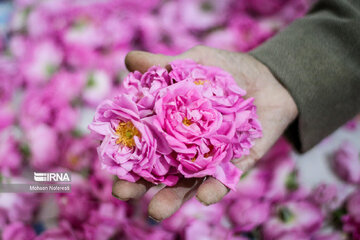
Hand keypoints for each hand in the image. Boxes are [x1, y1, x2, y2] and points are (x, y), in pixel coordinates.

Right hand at [112, 46, 297, 220]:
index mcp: (169, 125)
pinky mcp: (237, 164)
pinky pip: (225, 180)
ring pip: (188, 183)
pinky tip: (205, 197)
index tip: (109, 162)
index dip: (125, 152)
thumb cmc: (226, 72)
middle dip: (140, 184)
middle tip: (122, 192)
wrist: (269, 79)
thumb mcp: (195, 63)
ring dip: (172, 198)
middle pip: (158, 170)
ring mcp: (210, 158)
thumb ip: (164, 66)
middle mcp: (185, 147)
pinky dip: (216, 188)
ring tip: (156, 211)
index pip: (142, 143)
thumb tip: (128, 60)